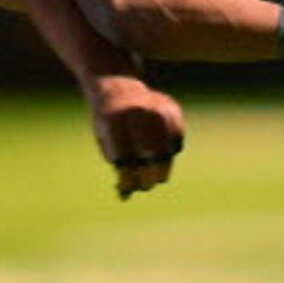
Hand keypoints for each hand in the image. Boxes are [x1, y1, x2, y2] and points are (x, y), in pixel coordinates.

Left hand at [88, 76, 184, 198]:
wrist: (118, 87)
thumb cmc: (109, 124)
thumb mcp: (106, 143)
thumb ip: (118, 167)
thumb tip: (126, 196)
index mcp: (115, 126)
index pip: (126, 165)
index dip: (128, 181)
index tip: (126, 187)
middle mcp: (138, 117)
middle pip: (151, 163)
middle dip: (147, 179)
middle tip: (143, 182)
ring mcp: (158, 112)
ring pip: (167, 156)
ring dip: (159, 168)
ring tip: (149, 166)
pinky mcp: (173, 111)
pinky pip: (177, 144)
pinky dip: (169, 152)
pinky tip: (159, 148)